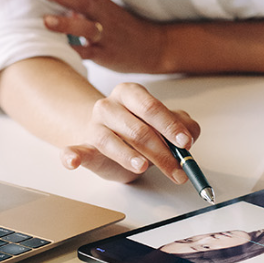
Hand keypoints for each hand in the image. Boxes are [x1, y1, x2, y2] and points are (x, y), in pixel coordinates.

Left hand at [38, 0, 168, 73]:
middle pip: (81, 0)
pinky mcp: (105, 54)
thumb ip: (77, 1)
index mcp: (99, 0)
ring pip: (85, 28)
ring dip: (65, 24)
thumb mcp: (102, 8)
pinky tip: (57, 52)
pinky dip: (74, 54)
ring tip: (45, 21)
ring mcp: (104, 34)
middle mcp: (101, 14)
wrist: (152, 46)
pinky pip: (88, 54)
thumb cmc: (120, 25)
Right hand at [61, 82, 200, 182]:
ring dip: (129, 156)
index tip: (185, 144)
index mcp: (131, 93)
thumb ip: (183, 126)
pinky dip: (72, 156)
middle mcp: (109, 106)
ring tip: (142, 167)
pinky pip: (75, 150)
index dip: (170, 126)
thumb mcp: (165, 125)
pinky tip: (73, 161)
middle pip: (137, 129)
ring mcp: (94, 125)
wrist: (108, 138)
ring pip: (111, 141)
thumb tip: (191, 135)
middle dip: (161, 153)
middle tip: (177, 169)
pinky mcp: (83, 146)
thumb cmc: (139, 129)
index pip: (151, 108)